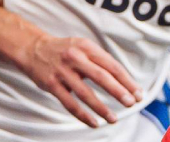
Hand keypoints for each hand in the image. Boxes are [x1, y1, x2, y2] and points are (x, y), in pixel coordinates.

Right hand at [19, 34, 141, 127]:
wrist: (32, 48)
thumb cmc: (65, 50)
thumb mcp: (83, 46)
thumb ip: (100, 60)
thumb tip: (123, 80)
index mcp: (87, 47)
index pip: (111, 65)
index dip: (126, 80)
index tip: (137, 92)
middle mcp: (75, 57)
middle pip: (102, 77)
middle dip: (119, 91)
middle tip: (131, 103)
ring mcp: (63, 72)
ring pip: (86, 93)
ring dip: (101, 108)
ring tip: (114, 118)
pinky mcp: (51, 84)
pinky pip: (69, 103)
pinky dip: (83, 115)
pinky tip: (94, 122)